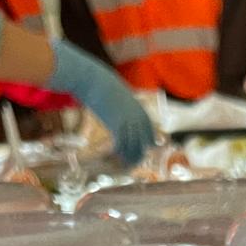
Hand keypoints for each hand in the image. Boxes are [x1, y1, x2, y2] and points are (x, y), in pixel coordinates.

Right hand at [46, 41, 154, 166]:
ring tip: (123, 165)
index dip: (147, 145)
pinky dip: (119, 153)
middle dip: (138, 155)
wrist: (96, 80)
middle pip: (142, 143)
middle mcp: (137, 118)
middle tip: (133, 164)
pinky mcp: (116, 125)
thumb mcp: (121, 96)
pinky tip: (115, 158)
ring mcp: (128, 122)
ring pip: (133, 146)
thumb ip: (127, 107)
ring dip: (128, 157)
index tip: (144, 152)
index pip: (150, 134)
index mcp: (140, 112)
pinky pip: (121, 144)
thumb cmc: (105, 86)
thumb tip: (124, 111)